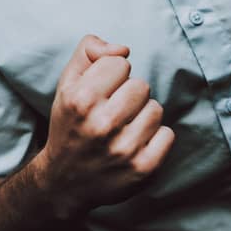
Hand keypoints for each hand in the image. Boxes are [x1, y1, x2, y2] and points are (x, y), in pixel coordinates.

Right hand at [34, 35, 174, 219]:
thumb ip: (88, 52)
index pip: (119, 63)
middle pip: (141, 85)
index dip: (111, 76)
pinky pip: (167, 134)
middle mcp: (101, 124)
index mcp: (80, 100)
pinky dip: (154, 138)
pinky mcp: (143, 168)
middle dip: (128, 96)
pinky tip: (133, 145)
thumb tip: (123, 49)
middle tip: (111, 113)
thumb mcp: (66, 85)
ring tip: (122, 130)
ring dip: (142, 117)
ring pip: (156, 109)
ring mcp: (124, 148)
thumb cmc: (69, 125)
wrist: (63, 181)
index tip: (100, 93)